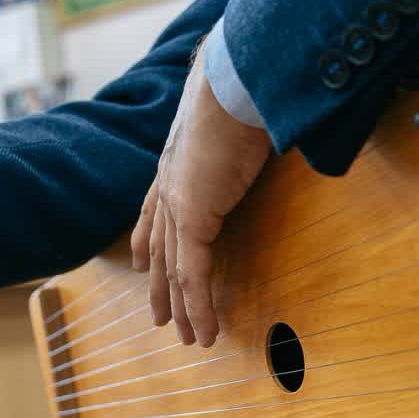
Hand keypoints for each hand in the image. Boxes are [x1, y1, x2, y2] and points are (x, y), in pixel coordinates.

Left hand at [130, 59, 272, 347]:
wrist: (237, 78)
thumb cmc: (247, 87)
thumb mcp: (240, 117)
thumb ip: (247, 134)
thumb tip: (275, 125)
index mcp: (176, 161)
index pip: (154, 212)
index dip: (148, 241)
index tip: (143, 264)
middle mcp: (169, 183)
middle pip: (162, 249)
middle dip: (161, 287)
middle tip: (161, 319)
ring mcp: (178, 202)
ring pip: (177, 271)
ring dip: (184, 309)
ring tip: (192, 339)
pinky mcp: (193, 216)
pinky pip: (194, 274)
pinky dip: (200, 307)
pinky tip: (206, 332)